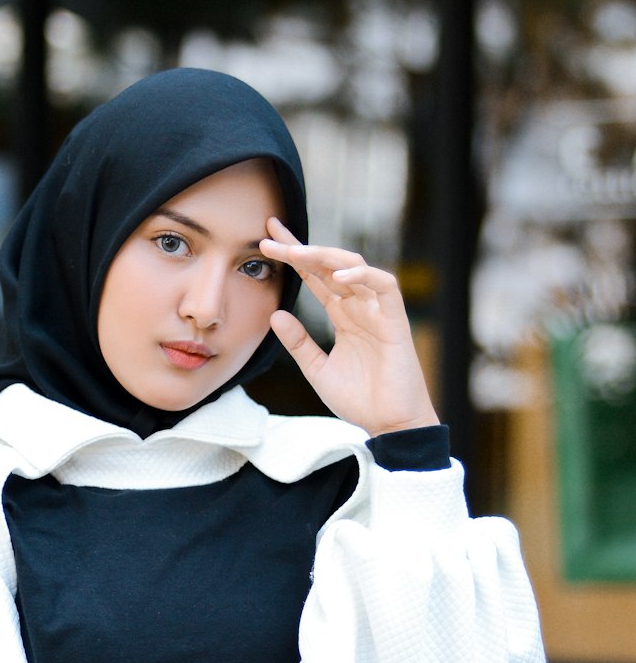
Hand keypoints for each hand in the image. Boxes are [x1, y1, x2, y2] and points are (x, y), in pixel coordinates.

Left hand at [261, 222, 438, 436]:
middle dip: (301, 248)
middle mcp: (360, 306)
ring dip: (325, 257)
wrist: (389, 425)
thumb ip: (298, 342)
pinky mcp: (396, 320)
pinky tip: (339, 276)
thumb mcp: (317, 369)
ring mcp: (378, 311)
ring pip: (354, 267)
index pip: (315, 277)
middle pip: (329, 265)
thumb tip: (275, 313)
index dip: (294, 256)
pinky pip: (384, 286)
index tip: (267, 240)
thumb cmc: (360, 399)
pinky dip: (364, 276)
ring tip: (295, 253)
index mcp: (343, 315)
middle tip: (270, 238)